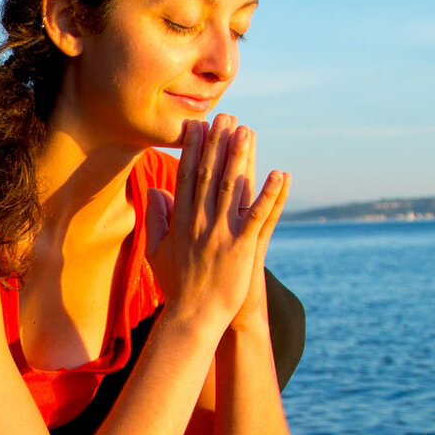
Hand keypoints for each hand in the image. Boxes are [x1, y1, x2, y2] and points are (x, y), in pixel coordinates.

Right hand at [147, 116, 287, 333]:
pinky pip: (259, 216)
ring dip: (241, 157)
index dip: (193, 149)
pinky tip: (280, 174)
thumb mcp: (157, 250)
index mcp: (181, 221)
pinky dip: (270, 194)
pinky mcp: (242, 248)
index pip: (187, 177)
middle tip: (225, 115)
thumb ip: (157, 218)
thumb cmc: (176, 286)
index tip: (198, 125)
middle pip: (209, 174)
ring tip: (247, 131)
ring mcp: (221, 234)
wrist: (193, 318)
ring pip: (232, 188)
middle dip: (217, 143)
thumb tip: (154, 190)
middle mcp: (200, 222)